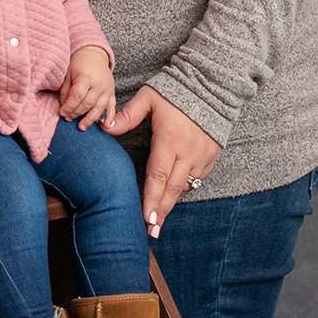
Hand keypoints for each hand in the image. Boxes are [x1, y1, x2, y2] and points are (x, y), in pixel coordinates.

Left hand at [58, 46, 116, 129]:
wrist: (93, 53)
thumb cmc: (78, 62)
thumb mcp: (68, 73)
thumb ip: (65, 90)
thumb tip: (63, 107)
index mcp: (86, 77)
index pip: (77, 96)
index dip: (69, 106)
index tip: (61, 112)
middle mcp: (99, 84)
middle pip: (88, 103)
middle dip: (76, 113)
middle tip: (68, 119)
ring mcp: (107, 89)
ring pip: (99, 108)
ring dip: (90, 119)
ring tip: (81, 127)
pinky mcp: (112, 92)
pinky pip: (112, 107)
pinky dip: (110, 117)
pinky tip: (106, 126)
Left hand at [105, 85, 221, 236]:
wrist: (213, 84)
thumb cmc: (176, 90)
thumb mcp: (149, 98)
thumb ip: (128, 115)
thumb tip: (105, 128)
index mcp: (170, 141)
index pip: (158, 177)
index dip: (152, 200)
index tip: (146, 219)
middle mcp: (188, 153)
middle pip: (172, 190)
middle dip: (161, 212)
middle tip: (152, 232)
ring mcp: (202, 156)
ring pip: (185, 187)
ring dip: (172, 203)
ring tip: (159, 220)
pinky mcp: (212, 156)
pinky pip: (197, 179)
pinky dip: (185, 189)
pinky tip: (174, 197)